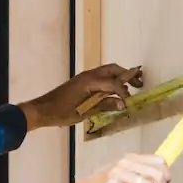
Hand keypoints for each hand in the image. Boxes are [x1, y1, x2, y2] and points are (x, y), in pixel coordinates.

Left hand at [20, 63, 141, 131]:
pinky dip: (112, 81)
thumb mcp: (84, 112)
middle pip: (113, 69)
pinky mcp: (83, 82)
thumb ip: (104, 106)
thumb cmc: (61, 112)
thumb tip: (123, 104)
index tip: (129, 101)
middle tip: (139, 84)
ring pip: (107, 71)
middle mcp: (89, 75)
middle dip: (127, 75)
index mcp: (89, 81)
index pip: (112, 82)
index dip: (123, 91)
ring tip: (132, 87)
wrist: (42, 109)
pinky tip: (116, 91)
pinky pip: (101, 77)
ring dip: (120, 77)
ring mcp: (85, 77)